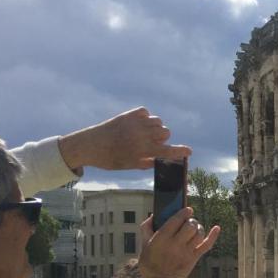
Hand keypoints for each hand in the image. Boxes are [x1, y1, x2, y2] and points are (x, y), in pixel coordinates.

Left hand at [58, 107, 190, 172]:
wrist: (89, 145)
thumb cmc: (109, 159)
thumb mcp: (129, 165)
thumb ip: (146, 162)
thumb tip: (160, 159)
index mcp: (142, 150)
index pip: (167, 151)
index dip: (180, 151)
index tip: (188, 151)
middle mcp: (141, 135)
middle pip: (165, 132)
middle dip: (162, 138)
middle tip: (152, 143)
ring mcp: (135, 123)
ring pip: (158, 121)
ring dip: (155, 127)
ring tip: (145, 133)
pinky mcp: (128, 115)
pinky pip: (146, 112)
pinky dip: (145, 117)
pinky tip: (139, 124)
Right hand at [138, 208, 219, 277]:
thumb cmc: (150, 264)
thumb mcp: (144, 246)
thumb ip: (147, 230)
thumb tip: (152, 217)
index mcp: (162, 238)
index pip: (175, 220)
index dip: (183, 213)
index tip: (187, 209)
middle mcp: (175, 244)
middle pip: (189, 226)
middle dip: (191, 220)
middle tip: (188, 221)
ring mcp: (186, 251)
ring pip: (198, 233)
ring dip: (198, 227)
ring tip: (195, 228)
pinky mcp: (194, 258)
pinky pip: (207, 245)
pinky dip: (213, 236)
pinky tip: (217, 228)